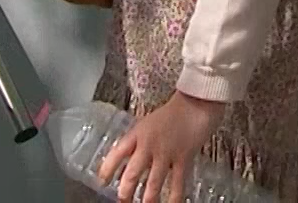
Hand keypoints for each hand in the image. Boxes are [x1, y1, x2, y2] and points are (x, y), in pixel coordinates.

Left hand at [96, 91, 225, 202]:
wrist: (196, 103)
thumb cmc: (172, 113)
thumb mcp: (147, 124)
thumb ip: (137, 143)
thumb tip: (127, 164)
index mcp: (137, 134)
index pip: (116, 153)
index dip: (106, 169)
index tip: (101, 182)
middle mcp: (149, 145)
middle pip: (133, 173)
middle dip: (126, 192)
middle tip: (122, 200)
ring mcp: (166, 154)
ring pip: (153, 183)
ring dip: (147, 199)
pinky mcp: (183, 159)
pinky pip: (177, 183)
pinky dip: (174, 197)